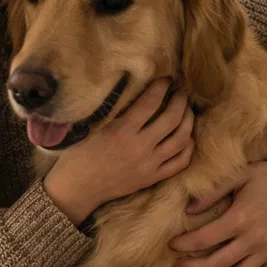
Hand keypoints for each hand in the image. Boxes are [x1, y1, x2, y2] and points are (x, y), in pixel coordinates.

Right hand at [44, 79, 194, 224]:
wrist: (78, 188)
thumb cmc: (79, 154)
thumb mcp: (93, 127)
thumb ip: (115, 110)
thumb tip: (135, 88)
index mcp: (122, 131)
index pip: (150, 102)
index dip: (161, 86)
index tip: (165, 78)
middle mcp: (139, 148)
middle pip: (172, 118)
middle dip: (180, 100)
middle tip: (180, 91)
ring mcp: (149, 165)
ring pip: (181, 139)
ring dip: (188, 121)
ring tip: (187, 110)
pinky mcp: (153, 178)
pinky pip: (181, 162)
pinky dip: (188, 146)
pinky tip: (187, 136)